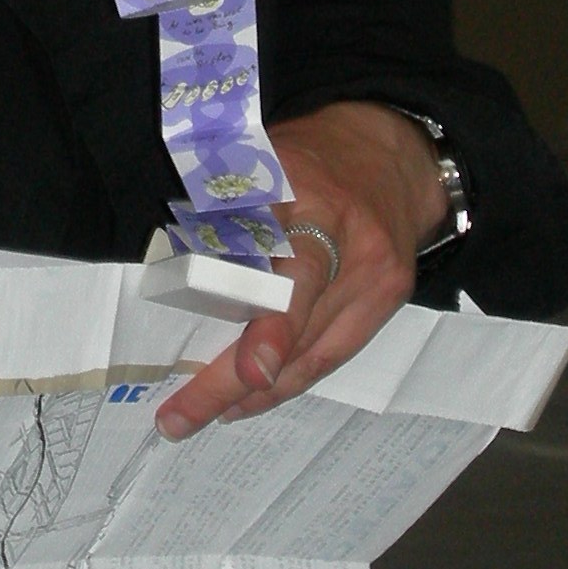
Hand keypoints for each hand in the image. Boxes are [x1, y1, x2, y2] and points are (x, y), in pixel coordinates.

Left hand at [154, 99, 446, 441]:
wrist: (395, 153)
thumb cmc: (310, 156)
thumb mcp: (260, 158)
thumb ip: (223, 204)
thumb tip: (172, 255)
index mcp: (308, 193)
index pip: (291, 266)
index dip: (272, 323)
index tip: (250, 368)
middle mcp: (349, 240)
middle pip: (294, 324)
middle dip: (236, 377)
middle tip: (180, 414)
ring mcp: (375, 276)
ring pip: (315, 353)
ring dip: (258, 392)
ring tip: (204, 414)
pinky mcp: (387, 299)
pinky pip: (335, 353)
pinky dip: (291, 379)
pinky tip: (254, 396)